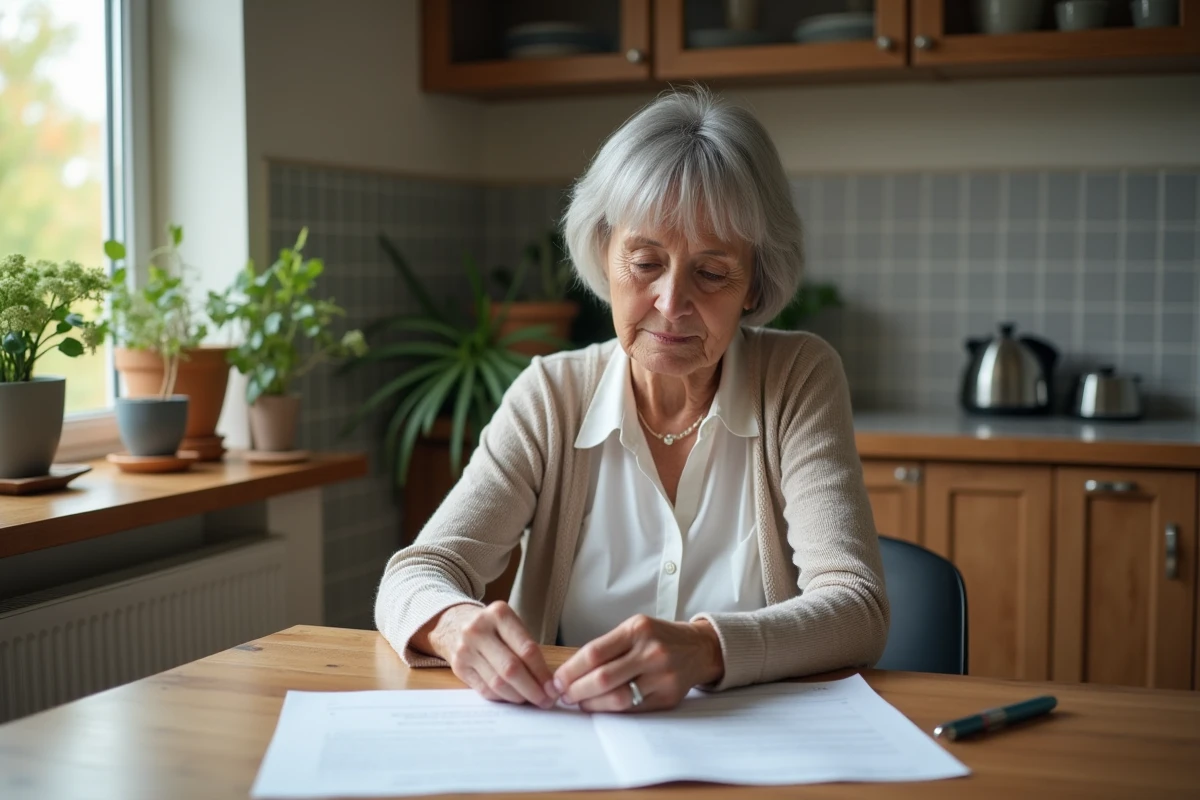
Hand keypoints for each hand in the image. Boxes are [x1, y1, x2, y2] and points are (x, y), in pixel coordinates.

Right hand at [426, 601, 558, 708]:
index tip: (554, 688)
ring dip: (518, 696)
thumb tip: (548, 684)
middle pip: (511, 668)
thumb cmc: (493, 628)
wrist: (455, 624)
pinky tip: (513, 697)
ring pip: (497, 683)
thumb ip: (527, 649)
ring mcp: (465, 649)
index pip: (527, 649)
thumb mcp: (510, 626)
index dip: (542, 673)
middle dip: (532, 689)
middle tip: (546, 701)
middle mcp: (479, 630)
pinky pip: (485, 690)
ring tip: (531, 700)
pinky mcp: (458, 667)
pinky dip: (502, 697)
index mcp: (499, 614)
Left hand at [552, 615, 723, 712]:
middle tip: (564, 695)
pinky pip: (633, 709)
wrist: (698, 648)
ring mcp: (662, 676)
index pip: (594, 653)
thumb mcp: (634, 628)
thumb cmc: (658, 638)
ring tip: (581, 702)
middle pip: (603, 677)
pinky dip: (612, 711)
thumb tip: (570, 672)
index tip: (557, 680)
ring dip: (592, 704)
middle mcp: (651, 651)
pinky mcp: (668, 697)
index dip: (570, 670)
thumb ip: (607, 647)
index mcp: (637, 629)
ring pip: (618, 698)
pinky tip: (602, 707)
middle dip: (576, 690)